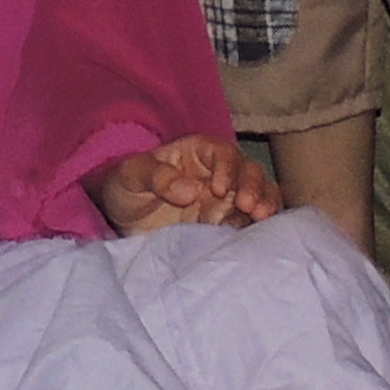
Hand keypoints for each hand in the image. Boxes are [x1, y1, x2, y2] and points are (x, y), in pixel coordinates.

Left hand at [95, 134, 278, 233]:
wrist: (123, 220)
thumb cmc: (126, 186)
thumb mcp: (130, 175)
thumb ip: (156, 176)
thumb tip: (190, 190)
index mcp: (198, 152)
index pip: (223, 153)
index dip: (227, 169)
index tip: (218, 190)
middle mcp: (220, 173)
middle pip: (250, 172)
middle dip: (254, 187)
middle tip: (250, 208)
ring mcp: (228, 199)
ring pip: (261, 194)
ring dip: (267, 205)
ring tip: (262, 219)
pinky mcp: (230, 223)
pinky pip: (254, 222)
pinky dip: (261, 228)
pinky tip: (257, 238)